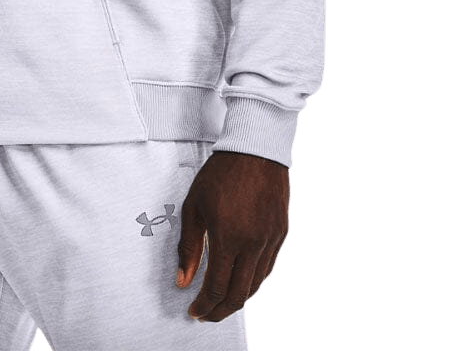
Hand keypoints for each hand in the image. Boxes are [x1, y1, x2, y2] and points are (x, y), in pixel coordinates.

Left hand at [175, 149, 288, 322]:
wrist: (255, 150)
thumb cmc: (221, 174)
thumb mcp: (194, 206)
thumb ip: (189, 247)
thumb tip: (183, 279)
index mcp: (229, 238)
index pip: (217, 287)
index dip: (204, 304)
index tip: (194, 310)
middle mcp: (253, 244)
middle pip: (239, 294)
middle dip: (221, 310)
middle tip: (207, 314)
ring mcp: (270, 240)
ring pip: (256, 284)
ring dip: (238, 299)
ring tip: (222, 302)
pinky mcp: (281, 234)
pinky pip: (268, 268)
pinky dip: (254, 281)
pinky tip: (243, 281)